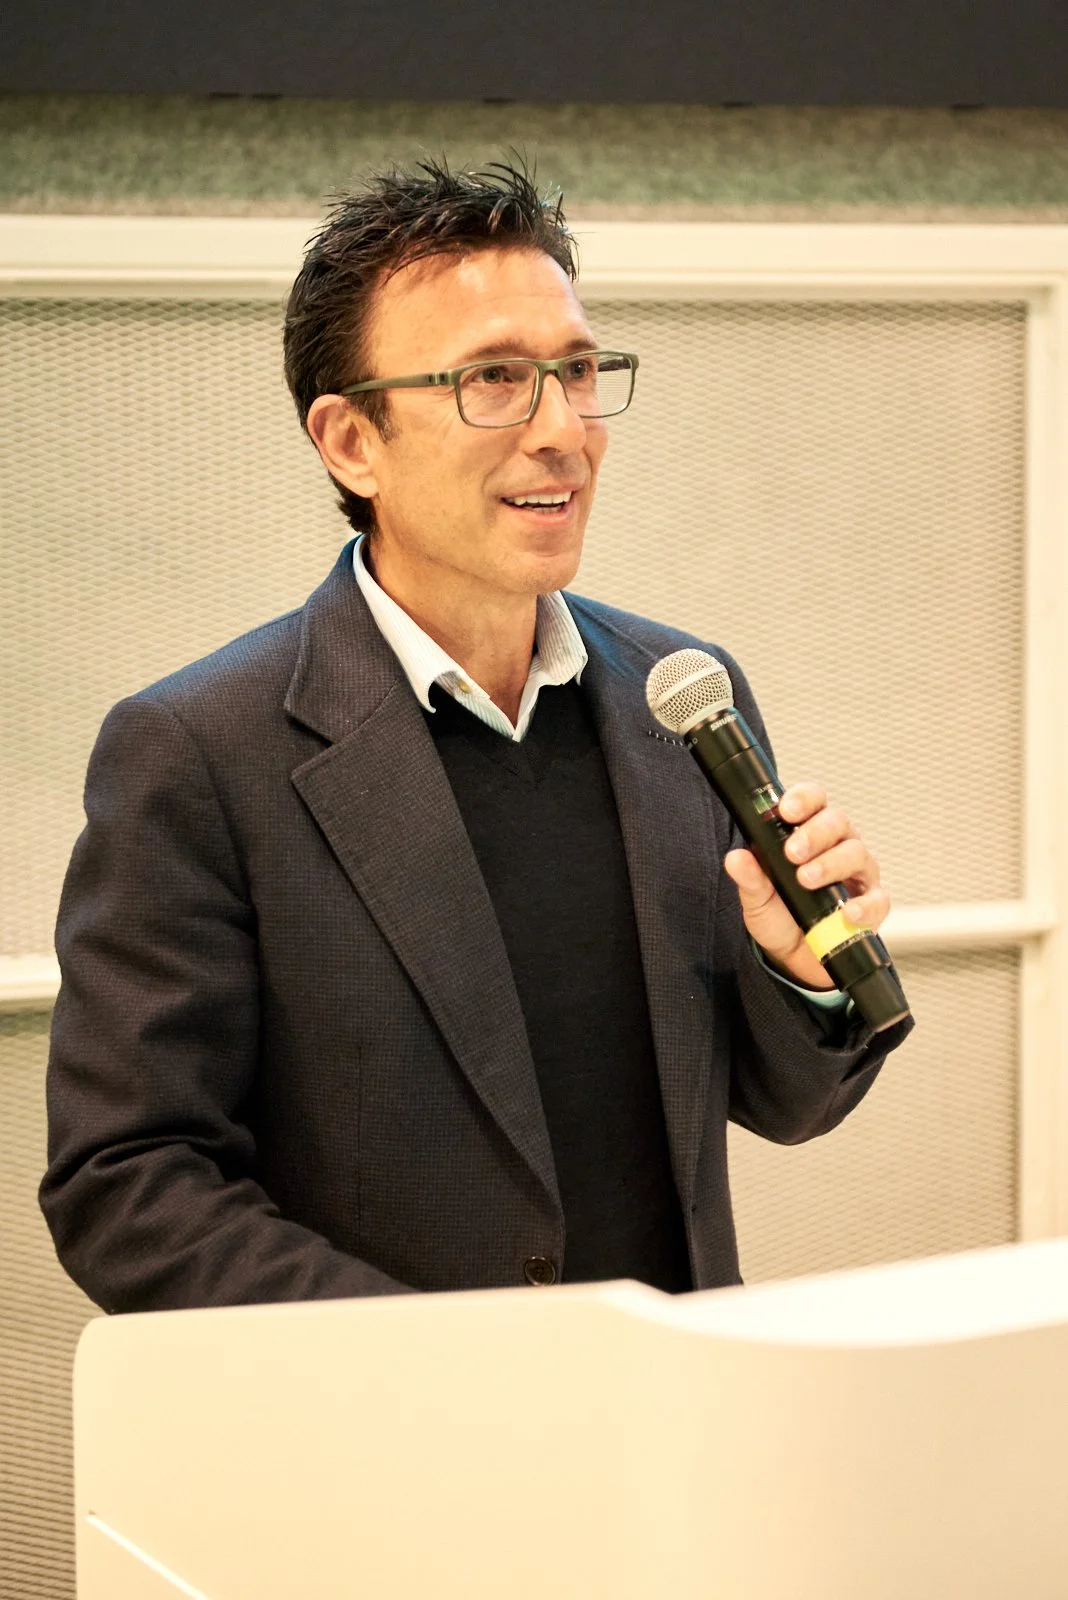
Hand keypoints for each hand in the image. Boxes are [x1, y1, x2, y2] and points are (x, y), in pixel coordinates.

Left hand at [723, 782, 889, 990]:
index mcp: (811, 834)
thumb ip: (750, 877)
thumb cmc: (781, 916)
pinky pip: (877, 899)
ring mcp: (858, 875)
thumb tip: (736, 858)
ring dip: (831, 864)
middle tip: (793, 852)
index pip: (814, 802)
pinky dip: (863, 905)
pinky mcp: (872, 905)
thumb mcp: (757, 898)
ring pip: (857, 853)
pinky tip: (846, 913)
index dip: (804, 799)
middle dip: (815, 833)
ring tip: (807, 879)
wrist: (796, 958)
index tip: (786, 810)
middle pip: (838, 822)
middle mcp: (838, 847)